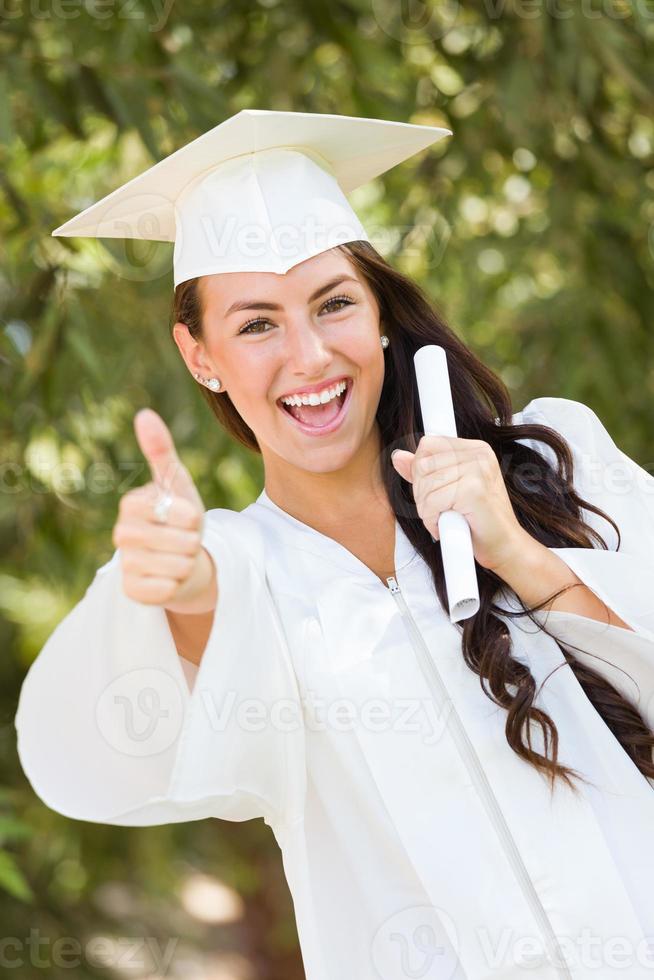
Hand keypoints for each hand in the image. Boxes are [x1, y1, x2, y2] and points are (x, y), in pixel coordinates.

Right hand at [111, 408, 214, 609]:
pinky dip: (178, 584)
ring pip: (178, 566)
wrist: (182, 559)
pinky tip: (170, 578)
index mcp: (131, 505)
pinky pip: (167, 589)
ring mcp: (124, 565)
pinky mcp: (131, 592)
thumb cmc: (180, 518)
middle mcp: (121, 534)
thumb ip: (161, 451)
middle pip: (181, 541)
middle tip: (184, 540)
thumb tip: (144, 414)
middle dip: (193, 542)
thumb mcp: (177, 484)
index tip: (186, 517)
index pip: (178, 513)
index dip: (192, 517)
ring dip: (188, 563)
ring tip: (179, 558)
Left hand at [391, 435, 531, 572]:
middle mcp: (479, 454)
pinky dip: (431, 520)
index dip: (420, 472)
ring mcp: (478, 469)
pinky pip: (431, 502)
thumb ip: (425, 472)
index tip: (433, 492)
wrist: (504, 547)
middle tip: (437, 511)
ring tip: (443, 519)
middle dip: (421, 493)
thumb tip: (397, 456)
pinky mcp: (473, 489)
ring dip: (426, 509)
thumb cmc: (478, 521)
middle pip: (422, 464)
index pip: (427, 445)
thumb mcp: (448, 489)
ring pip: (424, 484)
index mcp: (475, 449)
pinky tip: (446, 527)